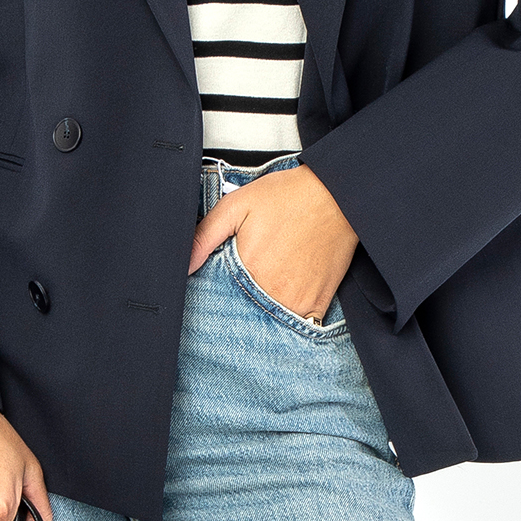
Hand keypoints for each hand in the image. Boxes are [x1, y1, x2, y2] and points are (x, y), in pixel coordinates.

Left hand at [188, 165, 357, 321]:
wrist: (337, 195)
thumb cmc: (287, 196)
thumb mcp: (236, 205)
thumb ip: (205, 236)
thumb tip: (184, 265)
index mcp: (247, 270)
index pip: (220, 300)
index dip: (217, 296)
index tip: (225, 285)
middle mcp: (271, 292)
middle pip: (244, 313)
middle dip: (240, 305)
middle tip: (253, 277)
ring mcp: (296, 302)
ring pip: (269, 322)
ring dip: (264, 312)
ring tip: (270, 282)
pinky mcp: (318, 305)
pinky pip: (298, 325)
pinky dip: (290, 315)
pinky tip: (288, 292)